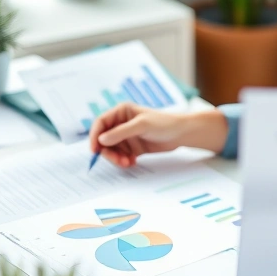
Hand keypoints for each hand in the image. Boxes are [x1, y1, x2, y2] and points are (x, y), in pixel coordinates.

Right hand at [88, 103, 228, 167]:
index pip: (100, 123)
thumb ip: (121, 133)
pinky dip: (123, 161)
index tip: (95, 150)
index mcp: (121, 112)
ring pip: (112, 150)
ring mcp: (126, 136)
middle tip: (118, 161)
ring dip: (116, 158)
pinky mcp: (133, 147)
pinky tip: (132, 162)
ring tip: (127, 163)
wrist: (181, 133)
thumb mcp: (141, 126)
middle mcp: (121, 123)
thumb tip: (101, 140)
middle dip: (108, 152)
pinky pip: (121, 156)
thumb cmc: (164, 123)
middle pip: (104, 139)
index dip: (94, 136)